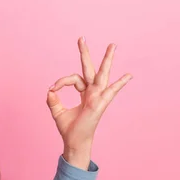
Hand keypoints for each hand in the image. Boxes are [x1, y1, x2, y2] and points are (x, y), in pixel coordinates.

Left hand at [46, 37, 132, 167]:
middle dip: (85, 53)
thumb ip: (53, 100)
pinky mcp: (99, 103)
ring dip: (107, 59)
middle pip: (90, 69)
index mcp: (84, 93)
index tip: (53, 88)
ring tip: (112, 45)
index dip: (61, 81)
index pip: (74, 78)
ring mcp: (97, 97)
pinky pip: (111, 91)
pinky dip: (120, 84)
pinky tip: (129, 75)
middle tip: (81, 38)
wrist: (74, 142)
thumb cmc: (69, 129)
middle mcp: (92, 92)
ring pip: (102, 74)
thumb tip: (50, 90)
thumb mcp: (57, 111)